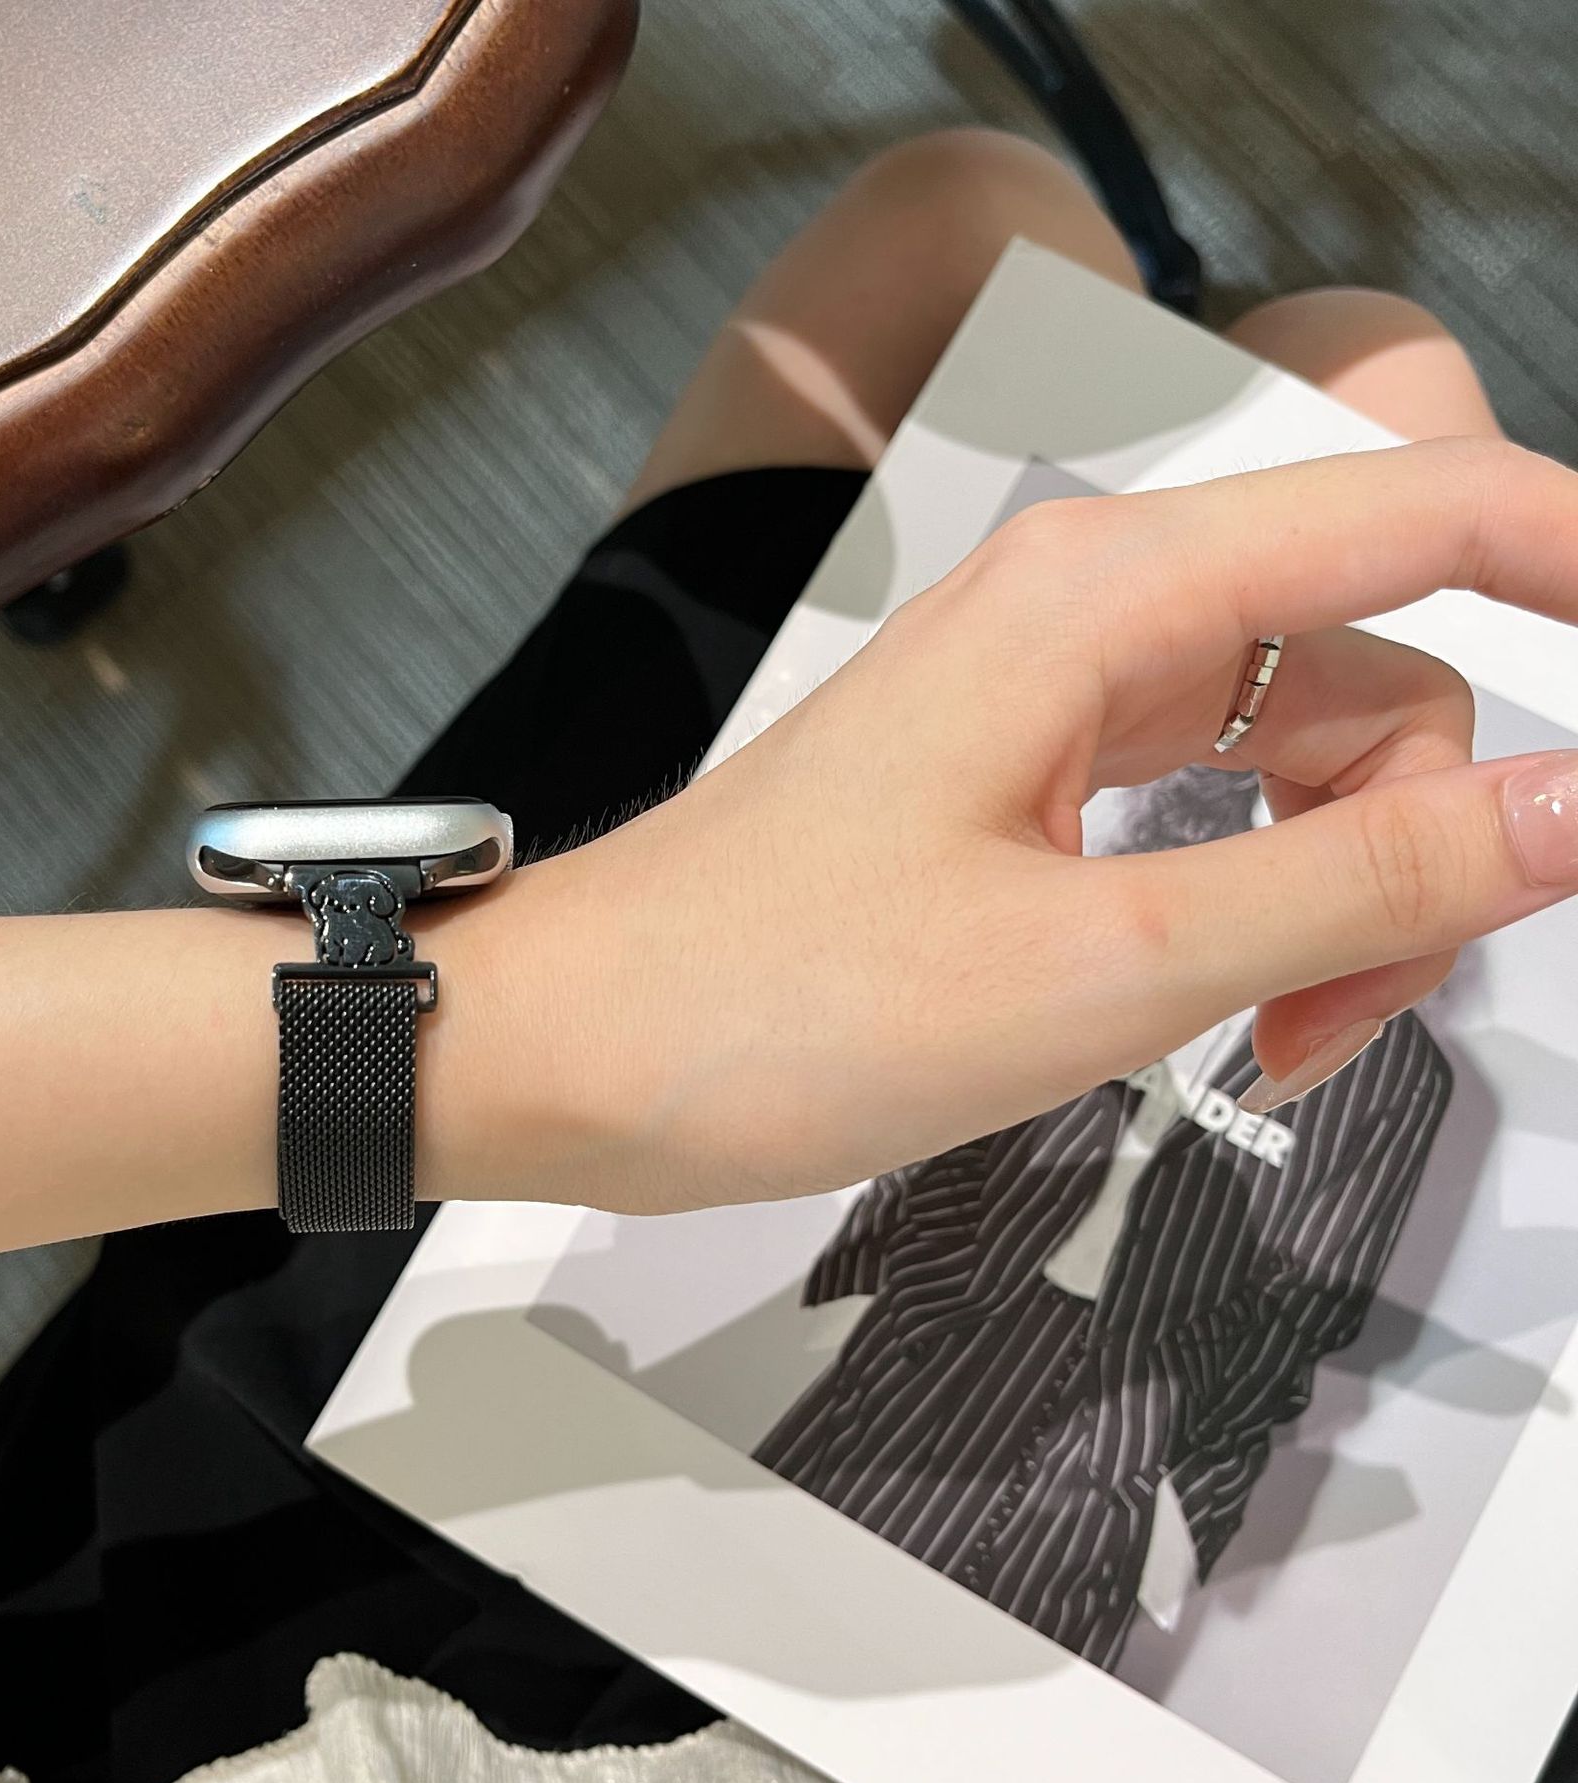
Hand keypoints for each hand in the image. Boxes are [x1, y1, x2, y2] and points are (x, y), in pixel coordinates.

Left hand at [424, 438, 1577, 1211]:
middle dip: (1420, 843)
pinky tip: (1214, 1017)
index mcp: (1110, 597)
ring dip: (1331, 902)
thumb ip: (1357, 884)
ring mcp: (1044, 695)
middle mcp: (1086, 612)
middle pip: (1371, 668)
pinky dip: (1244, 909)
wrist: (572, 1049)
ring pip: (1292, 757)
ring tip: (1262, 1056)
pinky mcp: (1012, 778)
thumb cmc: (788, 1004)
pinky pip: (1198, 808)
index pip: (1426, 511)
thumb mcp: (1105, 965)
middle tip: (1343, 1026)